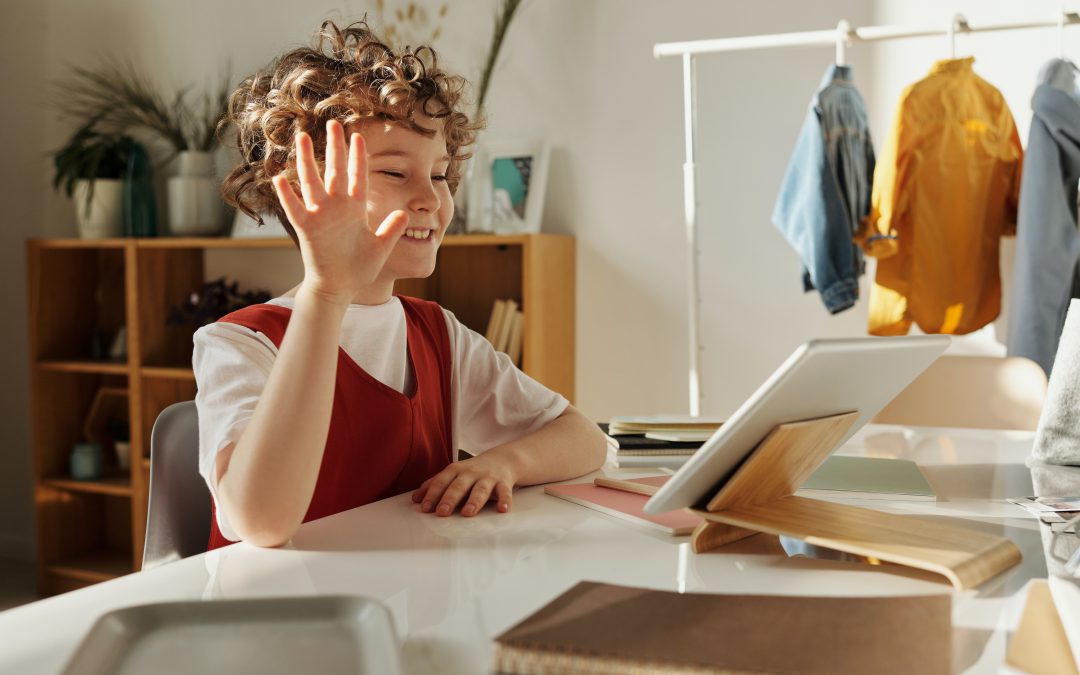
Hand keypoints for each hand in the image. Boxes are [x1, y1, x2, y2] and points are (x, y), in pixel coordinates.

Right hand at [272, 119, 409, 305]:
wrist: (340, 287)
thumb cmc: (359, 268)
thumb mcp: (381, 247)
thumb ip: (391, 229)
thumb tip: (404, 214)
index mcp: (355, 209)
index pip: (358, 176)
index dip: (358, 157)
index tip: (358, 136)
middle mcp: (336, 207)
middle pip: (335, 171)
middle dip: (335, 148)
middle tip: (333, 124)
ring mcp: (320, 216)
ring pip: (312, 182)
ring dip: (307, 161)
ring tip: (303, 137)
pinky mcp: (307, 229)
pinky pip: (295, 209)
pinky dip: (288, 196)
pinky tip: (279, 178)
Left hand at [411, 453, 517, 516]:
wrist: (503, 459)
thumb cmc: (473, 471)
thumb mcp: (453, 474)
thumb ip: (435, 484)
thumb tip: (415, 499)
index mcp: (456, 470)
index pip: (441, 482)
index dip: (433, 494)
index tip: (425, 508)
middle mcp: (471, 473)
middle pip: (459, 485)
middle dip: (450, 498)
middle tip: (442, 512)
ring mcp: (488, 477)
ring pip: (480, 489)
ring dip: (474, 501)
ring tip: (468, 513)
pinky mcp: (504, 483)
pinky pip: (505, 492)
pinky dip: (504, 500)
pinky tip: (502, 510)